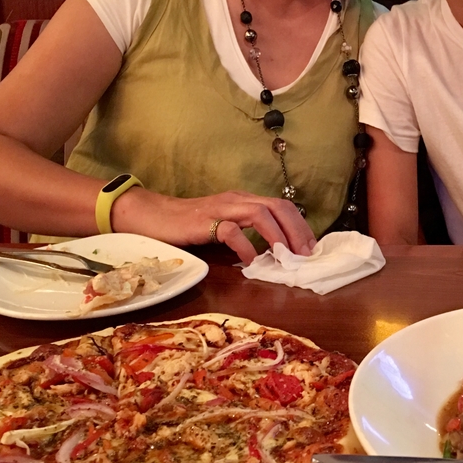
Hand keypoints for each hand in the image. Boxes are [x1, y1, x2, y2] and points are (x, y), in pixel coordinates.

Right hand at [115, 189, 316, 264]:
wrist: (152, 216)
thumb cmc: (189, 225)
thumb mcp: (224, 225)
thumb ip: (247, 233)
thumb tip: (275, 254)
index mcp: (244, 200)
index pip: (281, 206)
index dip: (300, 225)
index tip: (311, 248)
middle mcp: (236, 200)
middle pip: (277, 206)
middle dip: (297, 230)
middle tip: (306, 254)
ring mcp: (221, 209)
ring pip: (260, 213)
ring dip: (278, 236)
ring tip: (287, 256)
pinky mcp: (204, 222)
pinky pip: (231, 231)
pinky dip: (245, 246)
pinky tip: (251, 261)